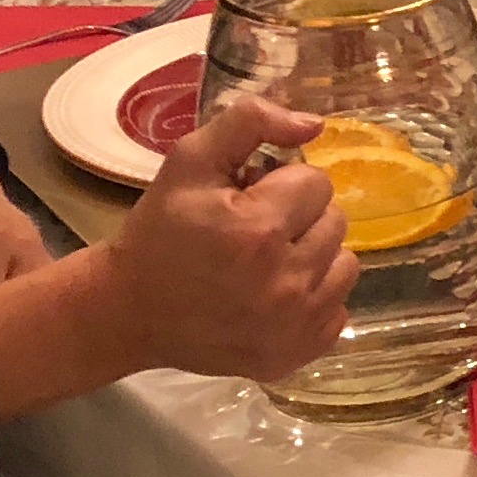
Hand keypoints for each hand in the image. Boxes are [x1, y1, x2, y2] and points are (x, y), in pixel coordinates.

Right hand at [109, 94, 356, 380]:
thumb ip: (250, 122)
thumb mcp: (189, 161)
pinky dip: (313, 297)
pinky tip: (274, 294)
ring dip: (313, 256)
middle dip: (300, 218)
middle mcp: (285, 281)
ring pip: (345, 264)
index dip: (282, 185)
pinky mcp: (297, 354)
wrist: (131, 311)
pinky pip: (338, 308)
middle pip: (336, 222)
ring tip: (268, 261)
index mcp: (259, 230)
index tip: (248, 200)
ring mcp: (294, 324)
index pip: (317, 183)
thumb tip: (314, 124)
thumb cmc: (161, 231)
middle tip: (254, 231)